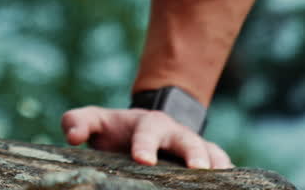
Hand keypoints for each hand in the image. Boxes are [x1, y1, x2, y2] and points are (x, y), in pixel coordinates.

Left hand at [61, 106, 231, 169]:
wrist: (145, 127)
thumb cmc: (116, 129)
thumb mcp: (95, 121)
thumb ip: (77, 122)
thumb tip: (72, 136)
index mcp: (148, 124)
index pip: (147, 132)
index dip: (145, 144)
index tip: (142, 159)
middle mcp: (175, 134)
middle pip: (188, 141)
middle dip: (192, 153)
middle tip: (196, 169)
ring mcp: (194, 146)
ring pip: (211, 152)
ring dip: (216, 164)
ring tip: (218, 178)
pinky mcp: (207, 160)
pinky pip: (223, 164)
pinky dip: (229, 172)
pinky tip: (232, 184)